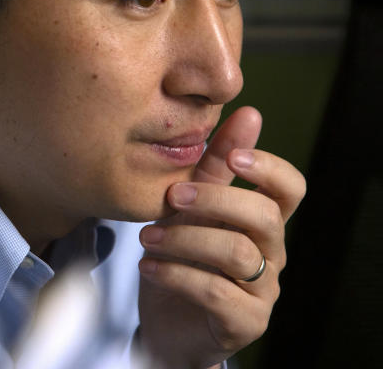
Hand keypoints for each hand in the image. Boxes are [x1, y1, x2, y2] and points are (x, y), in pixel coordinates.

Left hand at [137, 106, 305, 368]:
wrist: (166, 324)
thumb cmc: (182, 257)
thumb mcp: (190, 208)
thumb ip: (214, 167)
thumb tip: (248, 113)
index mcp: (262, 219)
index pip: (291, 188)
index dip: (269, 168)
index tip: (233, 156)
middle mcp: (271, 252)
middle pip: (265, 215)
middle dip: (216, 198)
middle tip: (172, 195)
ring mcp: (263, 289)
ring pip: (238, 252)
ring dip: (185, 238)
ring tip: (146, 237)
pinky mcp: (245, 322)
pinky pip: (216, 292)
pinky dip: (176, 274)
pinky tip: (148, 266)